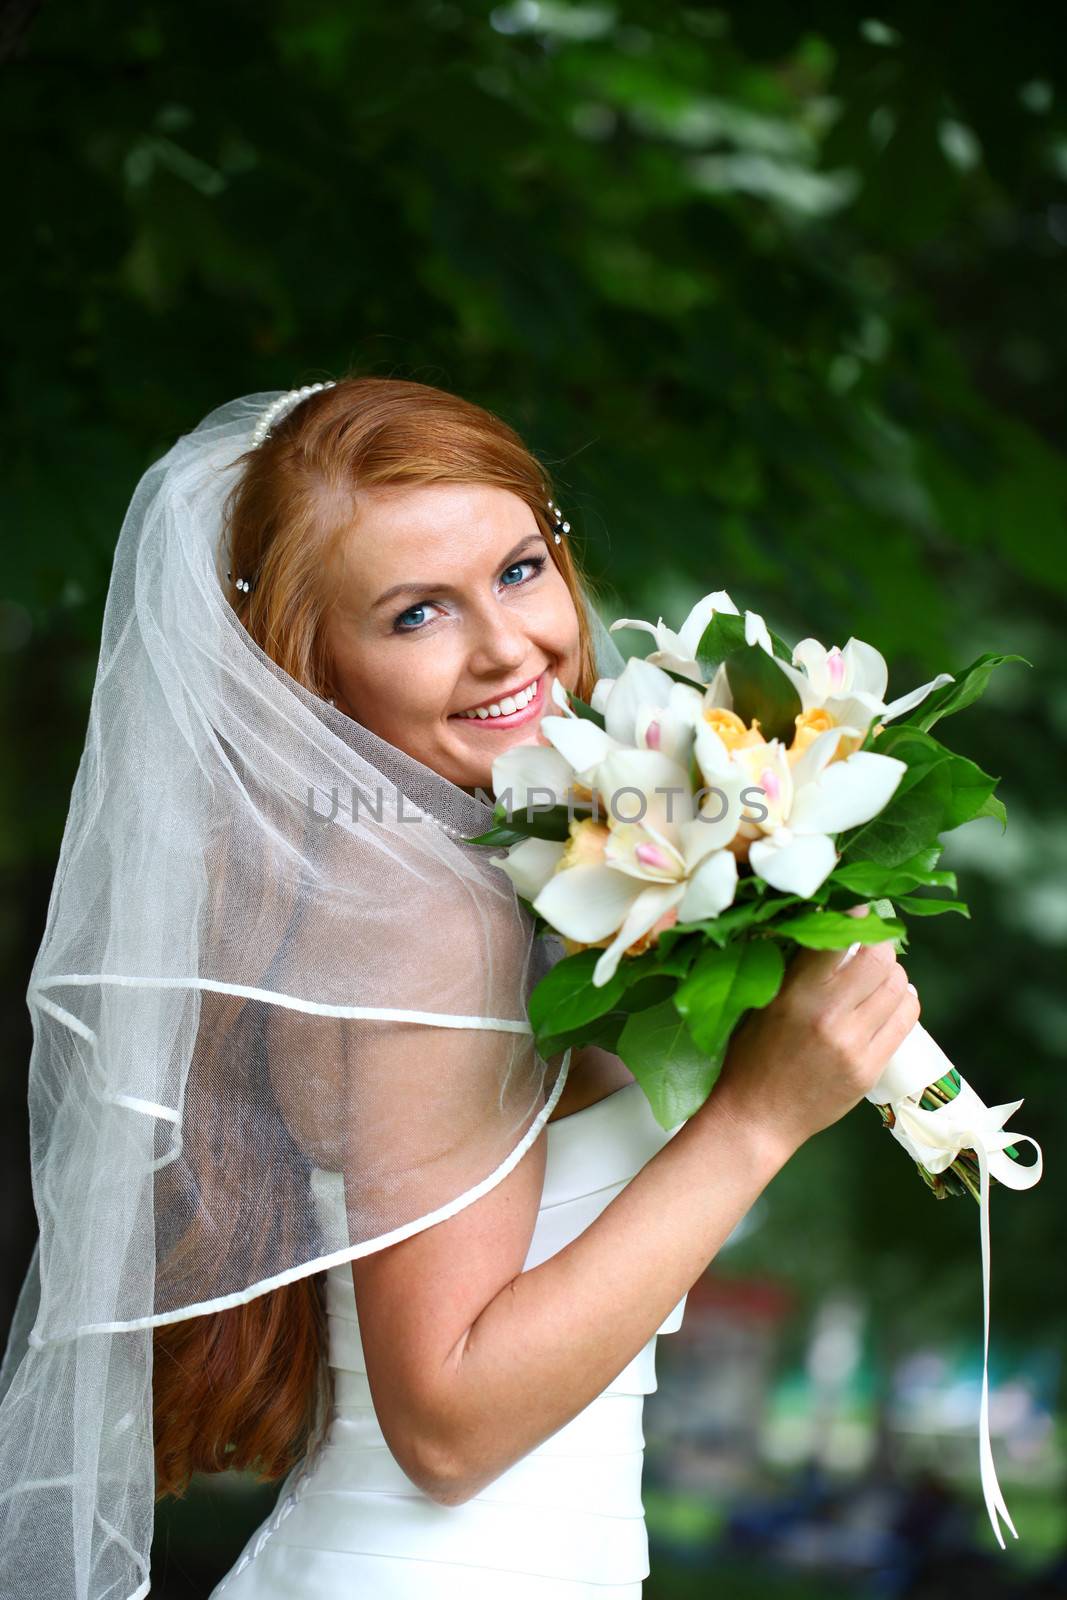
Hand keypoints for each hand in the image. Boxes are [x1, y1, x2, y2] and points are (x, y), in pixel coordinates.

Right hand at [711, 904, 919, 1160]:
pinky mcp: (870, 1068)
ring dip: (894, 973)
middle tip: (872, 944)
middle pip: (880, 960)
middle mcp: (829, 1017)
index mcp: (796, 995)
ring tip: (881, 974)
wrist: (757, 1118)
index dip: (854, 918)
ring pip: (898, 987)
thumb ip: (793, 967)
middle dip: (881, 944)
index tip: (855, 911)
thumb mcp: (762, 1002)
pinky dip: (904, 1002)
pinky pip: (904, 1021)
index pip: (838, 939)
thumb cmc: (750, 1056)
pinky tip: (893, 1000)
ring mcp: (854, 1045)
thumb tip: (824, 923)